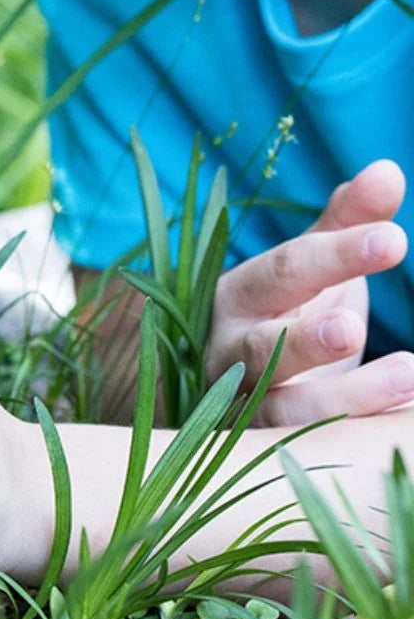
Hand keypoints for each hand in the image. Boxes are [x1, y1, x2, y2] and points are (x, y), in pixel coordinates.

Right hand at [207, 160, 413, 424]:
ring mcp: (242, 405)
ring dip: (346, 397)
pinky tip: (407, 415)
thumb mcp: (308, 268)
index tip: (393, 238)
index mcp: (240, 295)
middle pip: (263, 344)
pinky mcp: (260, 449)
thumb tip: (389, 168)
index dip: (335, 256)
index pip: (284, 270)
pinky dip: (359, 433)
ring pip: (283, 408)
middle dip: (308, 338)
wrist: (224, 384)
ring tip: (410, 376)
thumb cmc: (281, 311)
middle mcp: (229, 351)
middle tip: (353, 327)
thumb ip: (345, 223)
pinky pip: (308, 448)